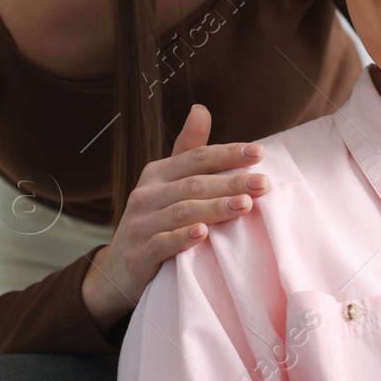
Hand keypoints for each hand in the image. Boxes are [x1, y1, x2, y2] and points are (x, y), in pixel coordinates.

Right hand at [82, 104, 269, 329]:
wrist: (117, 271)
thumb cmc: (153, 221)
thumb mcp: (167, 184)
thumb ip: (187, 151)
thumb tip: (201, 109)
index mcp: (157, 174)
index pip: (196, 158)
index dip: (227, 154)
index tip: (260, 153)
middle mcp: (146, 194)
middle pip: (194, 184)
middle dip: (230, 182)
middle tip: (263, 183)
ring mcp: (140, 225)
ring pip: (182, 212)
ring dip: (215, 208)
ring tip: (245, 205)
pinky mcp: (137, 255)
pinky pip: (161, 244)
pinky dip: (182, 238)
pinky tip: (204, 234)